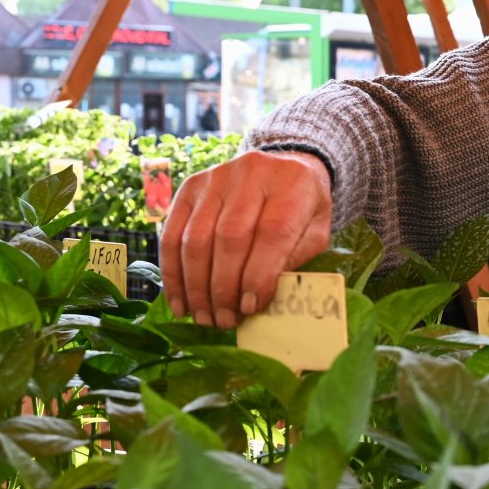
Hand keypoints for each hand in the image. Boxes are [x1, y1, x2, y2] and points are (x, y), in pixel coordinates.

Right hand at [161, 151, 332, 328]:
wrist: (285, 166)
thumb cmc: (302, 208)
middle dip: (223, 287)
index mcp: (292, 184)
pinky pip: (173, 233)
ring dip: (196, 286)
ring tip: (204, 317)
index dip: (258, 275)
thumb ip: (296, 260)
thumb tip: (259, 299)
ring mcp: (216, 177)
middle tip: (225, 321)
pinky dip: (173, 272)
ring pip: (196, 238)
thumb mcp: (315, 231)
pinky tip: (181, 301)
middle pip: (229, 237)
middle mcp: (252, 173)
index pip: (272, 232)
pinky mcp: (190, 187)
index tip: (251, 308)